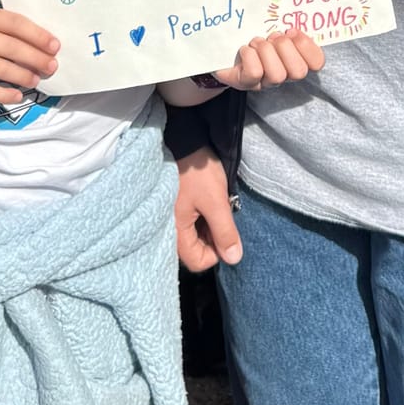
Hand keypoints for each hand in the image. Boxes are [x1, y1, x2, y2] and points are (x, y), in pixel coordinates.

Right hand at [0, 4, 57, 108]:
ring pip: (0, 68)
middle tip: (52, 67)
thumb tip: (36, 44)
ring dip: (23, 76)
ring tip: (36, 80)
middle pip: (11, 47)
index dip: (37, 35)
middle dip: (36, 58)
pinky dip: (3, 94)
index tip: (55, 45)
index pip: (14, 23)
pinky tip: (16, 96)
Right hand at [176, 143, 241, 270]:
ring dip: (209, 227)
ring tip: (216, 206)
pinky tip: (209, 202)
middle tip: (222, 216)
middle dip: (214, 238)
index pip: (197, 261)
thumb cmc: (198, 172)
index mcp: (176, 231)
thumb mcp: (216, 202)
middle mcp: (170, 230)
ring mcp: (172, 219)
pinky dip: (203, 218)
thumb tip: (234, 259)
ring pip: (195, 237)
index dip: (217, 252)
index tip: (226, 231)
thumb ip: (225, 232)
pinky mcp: (176, 208)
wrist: (184, 142)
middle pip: (195, 250)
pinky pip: (191, 224)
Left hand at [213, 31, 324, 90]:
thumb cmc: (251, 34)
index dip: (307, 46)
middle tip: (272, 37)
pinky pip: (255, 73)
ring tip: (256, 42)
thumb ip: (285, 21)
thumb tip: (291, 4)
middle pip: (299, 71)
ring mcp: (265, 82)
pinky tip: (245, 49)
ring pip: (277, 74)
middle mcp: (284, 74)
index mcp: (295, 58)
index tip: (291, 30)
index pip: (317, 62)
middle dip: (285, 48)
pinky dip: (249, 57)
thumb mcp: (270, 26)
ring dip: (265, 51)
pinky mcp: (246, 83)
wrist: (222, 47)